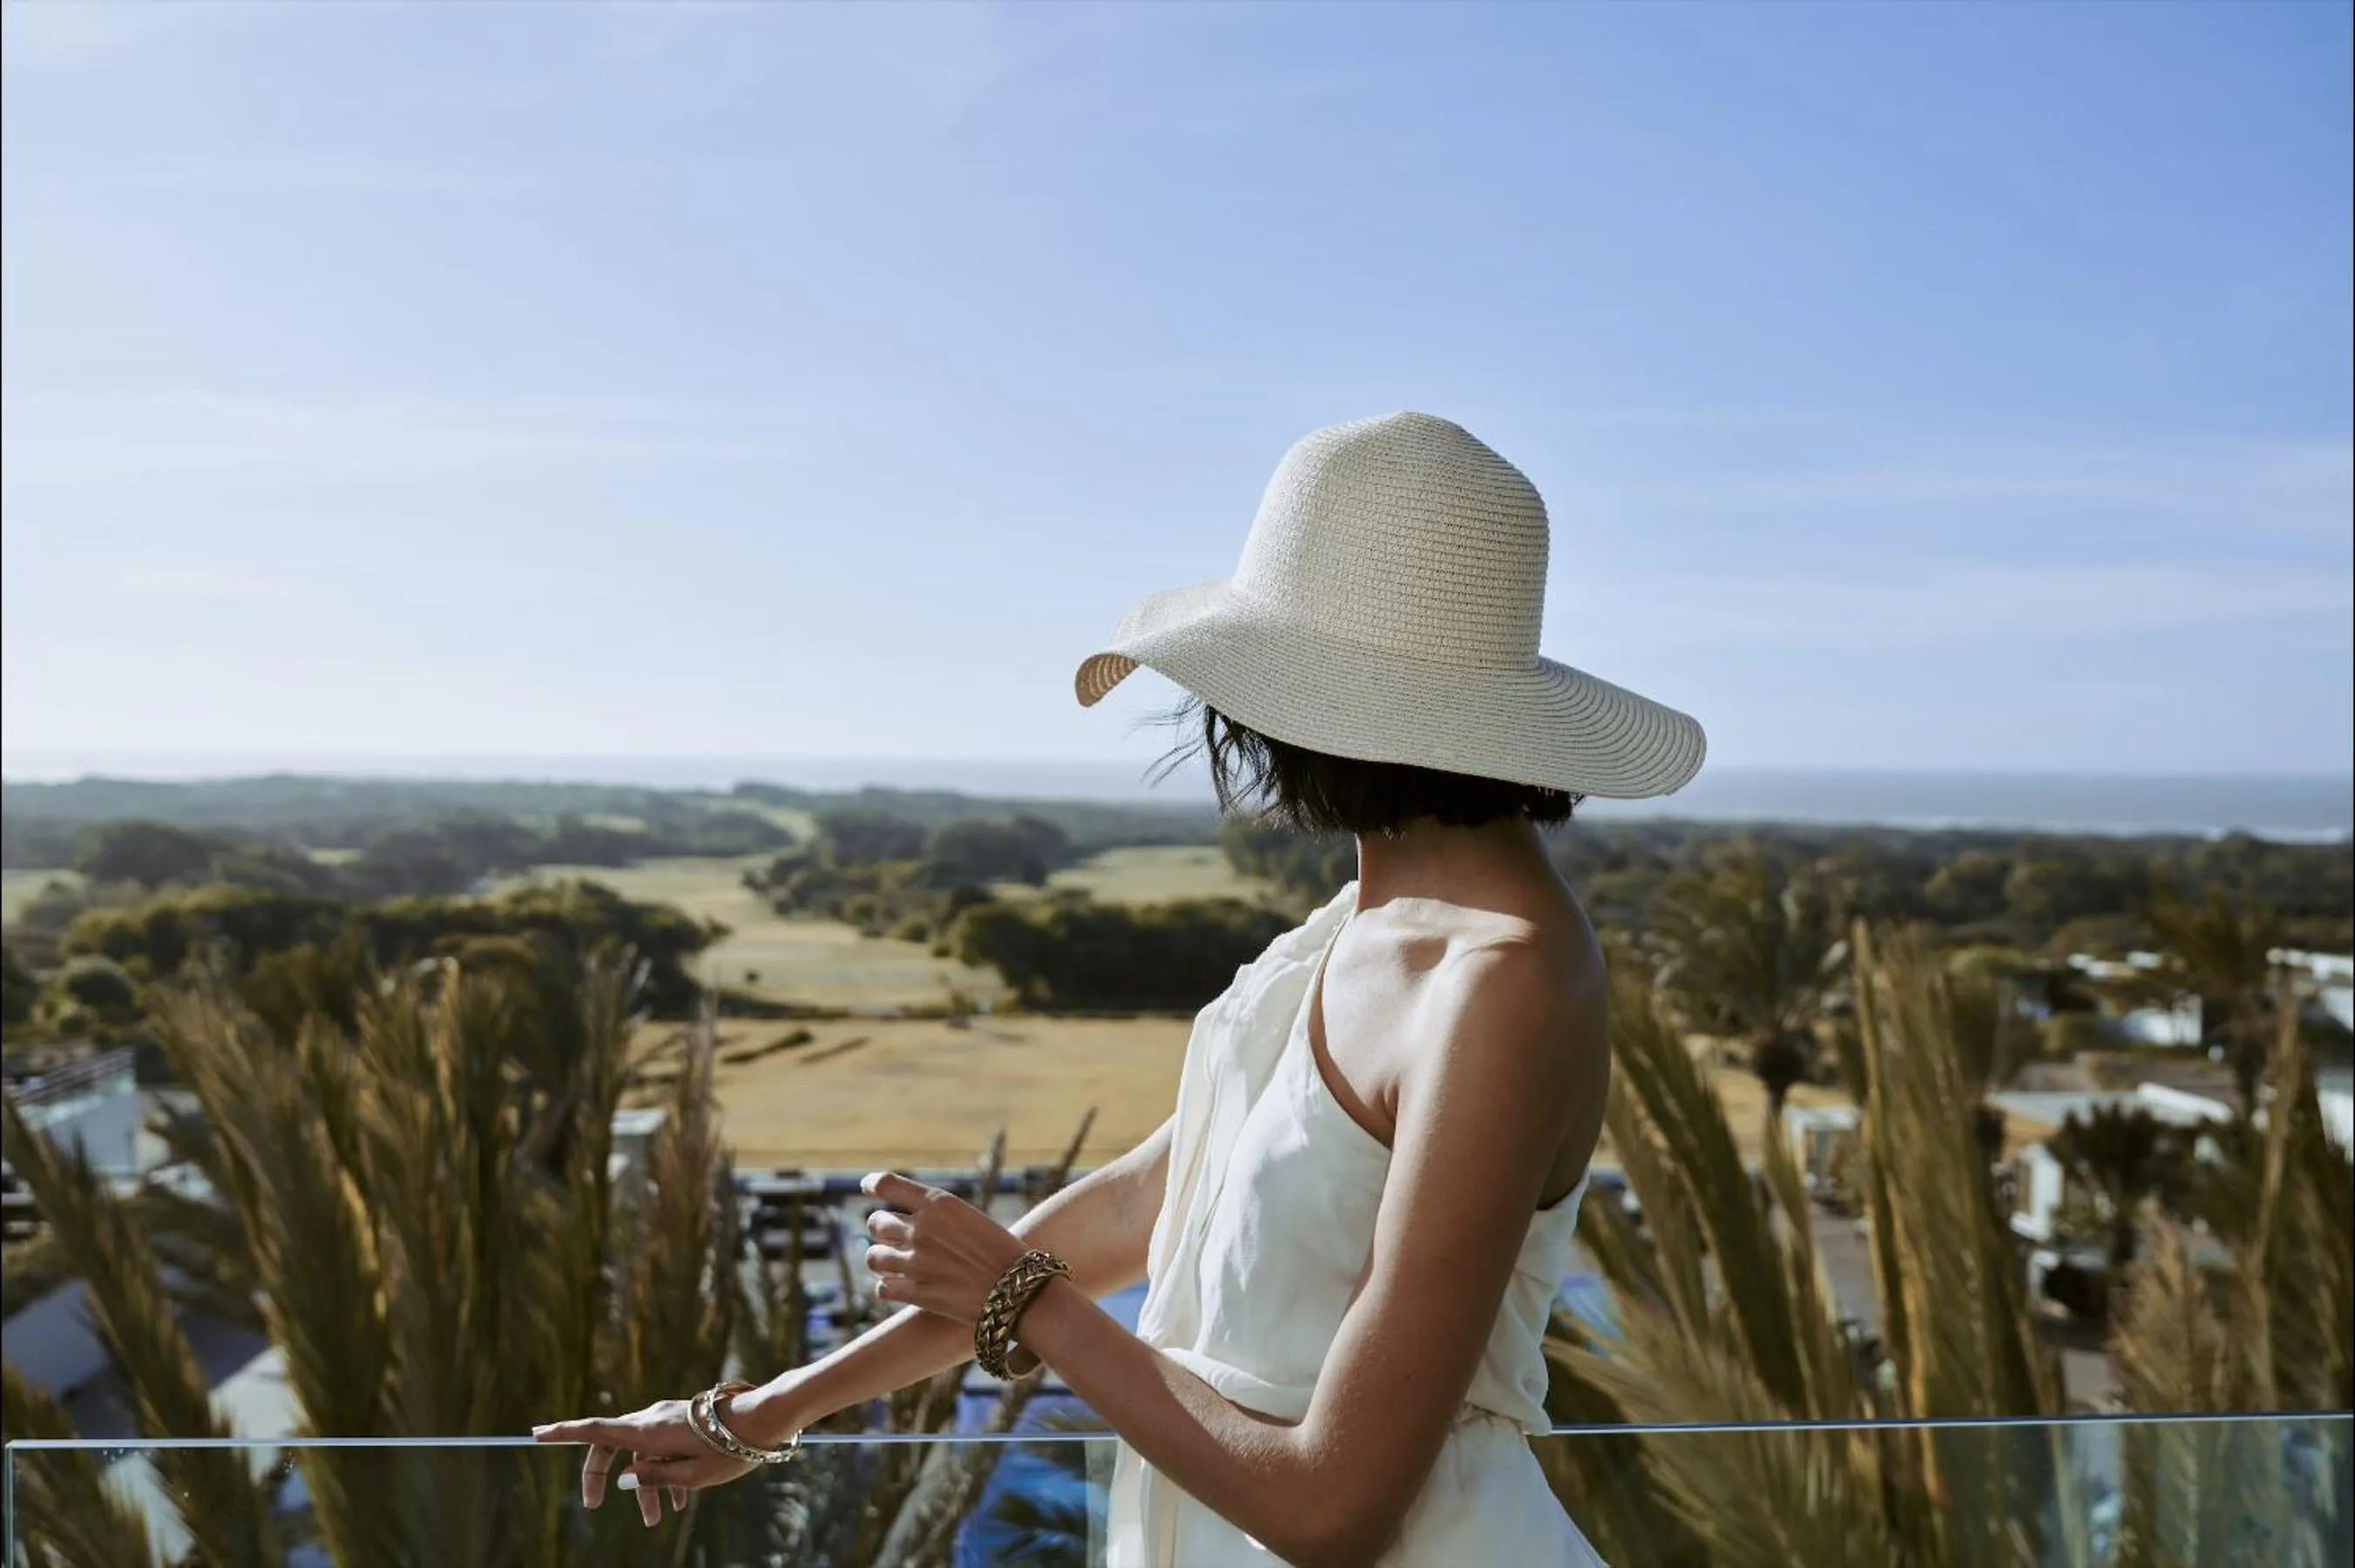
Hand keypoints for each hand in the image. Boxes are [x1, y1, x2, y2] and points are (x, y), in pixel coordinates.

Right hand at [530, 1396, 759, 1526]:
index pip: (595, 1431)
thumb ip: (653, 1479)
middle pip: (612, 1445)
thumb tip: (626, 1480)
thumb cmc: (728, 1449)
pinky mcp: (684, 1421)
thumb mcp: (689, 1476)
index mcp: (646, 1431)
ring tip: (656, 1520)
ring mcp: (668, 1417)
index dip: (564, 1432)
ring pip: (642, 1453)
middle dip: (602, 1477)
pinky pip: (662, 1447)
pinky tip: (679, 1503)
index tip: (536, 1432)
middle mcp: (651, 1419)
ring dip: (644, 1485)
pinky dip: (664, 1472)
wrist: (764, 1420)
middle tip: (596, 1506)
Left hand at [859, 1170, 1027, 1325]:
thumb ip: (940, 1219)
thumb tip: (911, 1222)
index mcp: (938, 1204)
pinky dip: (887, 1287)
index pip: (888, 1184)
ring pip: (873, 1256)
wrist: (1018, 1290)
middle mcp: (921, 1229)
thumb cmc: (1003, 1253)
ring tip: (890, 1263)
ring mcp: (915, 1261)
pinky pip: (882, 1288)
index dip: (873, 1184)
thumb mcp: (972, 1220)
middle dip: (880, 1228)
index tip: (867, 1186)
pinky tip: (897, 1287)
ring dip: (880, 1259)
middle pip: (876, 1222)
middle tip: (890, 1236)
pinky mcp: (915, 1293)